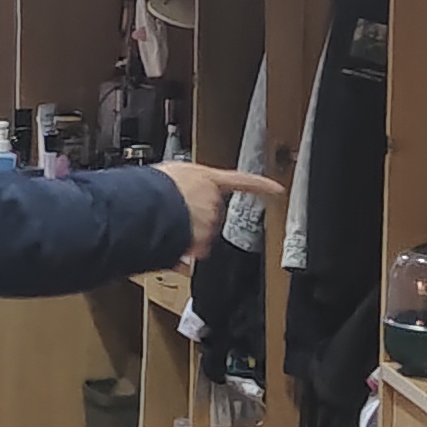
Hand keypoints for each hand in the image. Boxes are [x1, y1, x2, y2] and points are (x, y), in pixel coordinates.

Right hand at [158, 162, 289, 261]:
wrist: (148, 205)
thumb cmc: (155, 186)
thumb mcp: (171, 172)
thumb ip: (185, 183)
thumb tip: (179, 190)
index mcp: (209, 180)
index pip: (242, 181)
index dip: (261, 186)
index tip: (278, 189)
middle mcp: (214, 203)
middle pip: (212, 214)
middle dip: (197, 217)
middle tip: (176, 214)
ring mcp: (208, 225)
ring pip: (202, 234)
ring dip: (188, 235)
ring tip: (167, 228)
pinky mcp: (201, 244)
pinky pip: (194, 252)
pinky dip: (184, 253)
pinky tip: (172, 249)